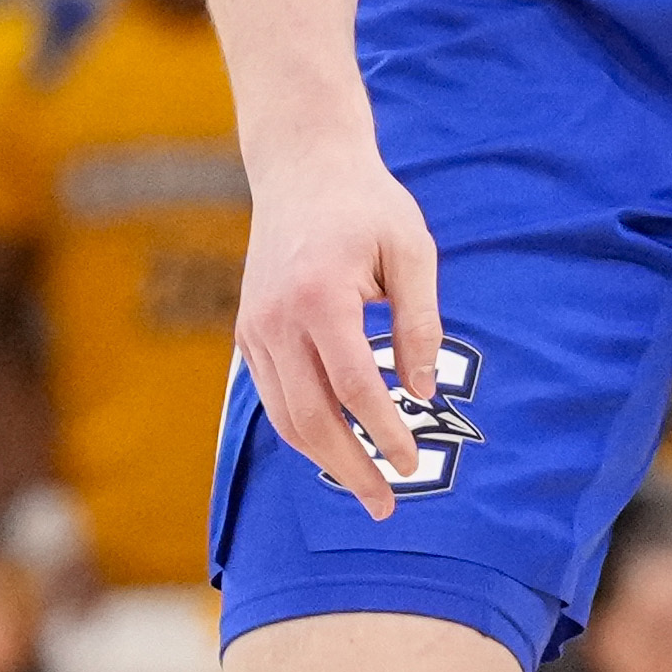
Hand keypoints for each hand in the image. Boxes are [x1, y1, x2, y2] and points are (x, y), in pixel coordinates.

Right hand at [235, 120, 443, 523]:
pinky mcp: (248, 331)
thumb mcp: (412, 252)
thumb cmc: (367, 206)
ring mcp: (256, 328)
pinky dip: (302, 430)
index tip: (411, 464)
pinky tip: (336, 448)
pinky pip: (273, 397)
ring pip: (285, 415)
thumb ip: (419, 323)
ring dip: (324, 459)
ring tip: (366, 489)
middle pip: (311, 417)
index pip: (354, 387)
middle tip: (386, 504)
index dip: (385, 432)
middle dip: (350, 468)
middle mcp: (278, 319)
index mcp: (321, 297)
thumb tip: (422, 393)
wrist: (302, 167)